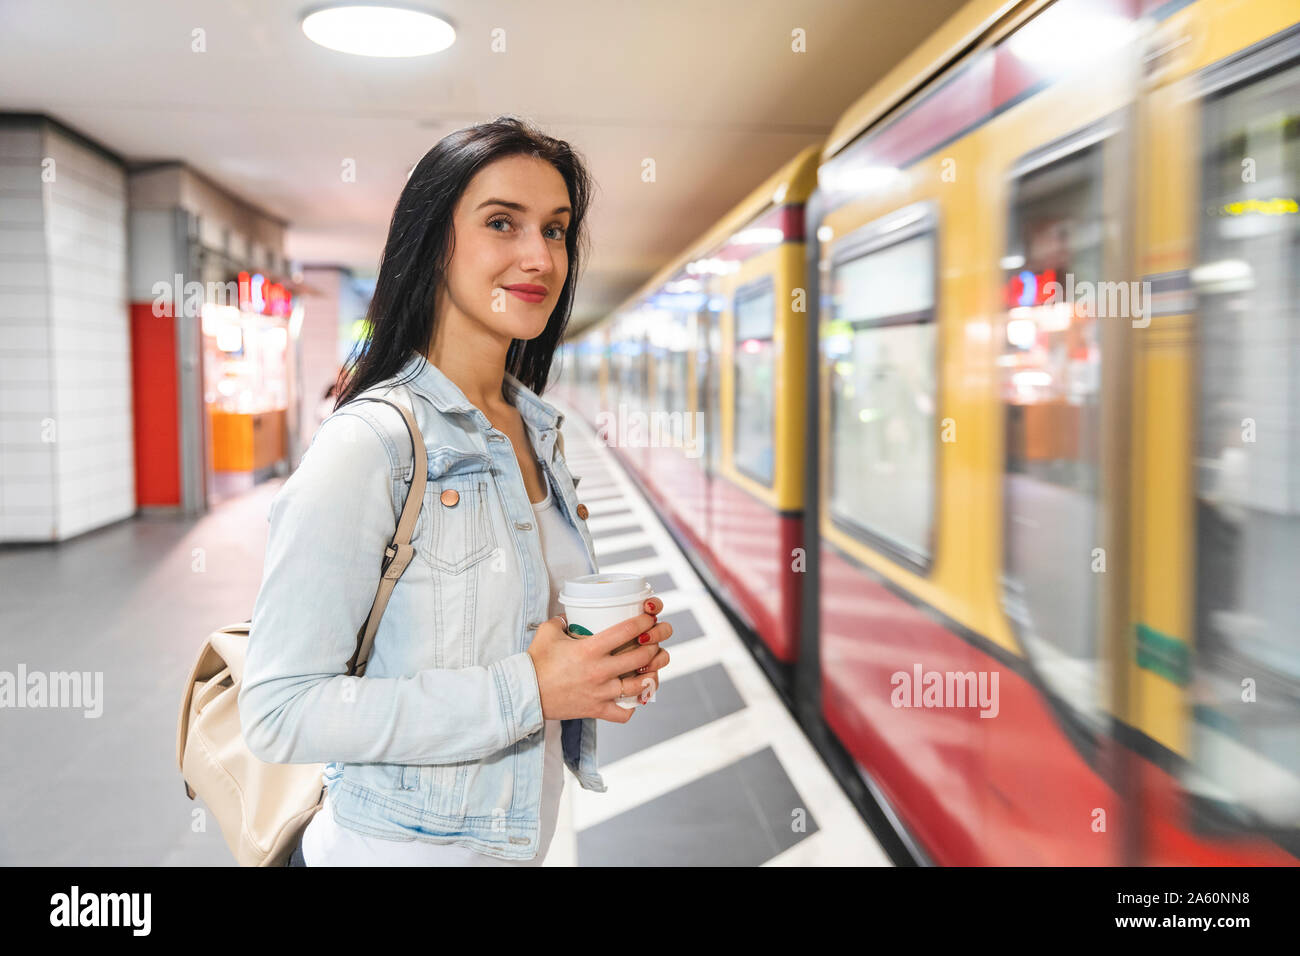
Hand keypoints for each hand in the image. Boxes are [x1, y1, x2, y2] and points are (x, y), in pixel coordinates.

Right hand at [525, 597, 672, 722]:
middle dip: (654, 645)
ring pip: (639, 685)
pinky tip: (633, 697)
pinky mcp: (596, 710)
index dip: (644, 622)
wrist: (525, 693)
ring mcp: (600, 693)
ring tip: (652, 667)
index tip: (650, 618)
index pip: (626, 631)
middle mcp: (599, 671)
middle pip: (640, 656)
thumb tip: (570, 615)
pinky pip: (623, 713)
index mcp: (590, 649)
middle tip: (656, 639)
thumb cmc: (535, 662)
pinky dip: (632, 706)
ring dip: (650, 674)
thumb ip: (561, 620)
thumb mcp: (547, 632)